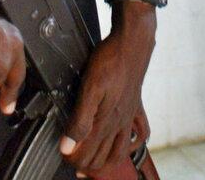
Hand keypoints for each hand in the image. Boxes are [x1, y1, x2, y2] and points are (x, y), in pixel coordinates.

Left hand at [60, 2, 155, 173]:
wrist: (132, 41)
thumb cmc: (111, 60)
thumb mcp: (90, 88)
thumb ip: (80, 120)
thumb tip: (68, 146)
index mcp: (106, 121)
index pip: (88, 153)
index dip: (74, 159)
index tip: (63, 155)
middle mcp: (120, 122)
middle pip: (104, 156)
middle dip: (88, 163)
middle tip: (74, 161)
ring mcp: (130, 115)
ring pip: (121, 150)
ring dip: (107, 160)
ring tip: (96, 163)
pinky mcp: (136, 105)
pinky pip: (141, 132)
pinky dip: (134, 143)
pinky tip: (128, 142)